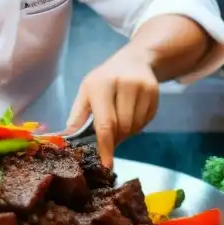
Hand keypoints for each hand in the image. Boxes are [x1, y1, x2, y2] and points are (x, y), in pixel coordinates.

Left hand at [66, 43, 159, 167]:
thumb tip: (68, 137)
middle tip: (109, 137)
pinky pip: (146, 122)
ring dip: (126, 133)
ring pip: (135, 127)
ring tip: (120, 120)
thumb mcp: (86, 90)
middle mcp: (124, 85)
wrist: (134, 59)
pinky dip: (137, 126)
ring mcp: (143, 88)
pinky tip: (131, 114)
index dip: (105, 147)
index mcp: (102, 85)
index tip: (106, 165)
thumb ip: (78, 114)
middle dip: (115, 139)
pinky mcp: (155, 93)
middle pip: (122, 128)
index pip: (105, 123)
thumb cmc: (105, 78)